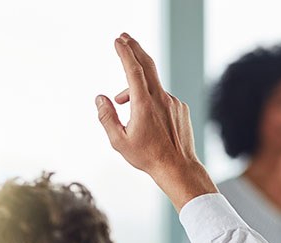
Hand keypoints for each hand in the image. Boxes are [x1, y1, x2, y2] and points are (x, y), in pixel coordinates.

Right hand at [96, 33, 215, 210]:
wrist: (178, 167)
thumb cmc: (147, 157)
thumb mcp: (119, 141)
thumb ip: (106, 117)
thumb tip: (100, 98)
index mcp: (144, 105)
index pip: (133, 70)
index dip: (124, 53)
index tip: (118, 41)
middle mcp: (161, 99)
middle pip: (147, 65)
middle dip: (134, 48)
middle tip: (124, 37)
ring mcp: (173, 102)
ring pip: (152, 87)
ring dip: (136, 88)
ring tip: (122, 101)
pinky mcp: (180, 108)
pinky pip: (162, 98)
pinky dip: (150, 100)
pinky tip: (147, 118)